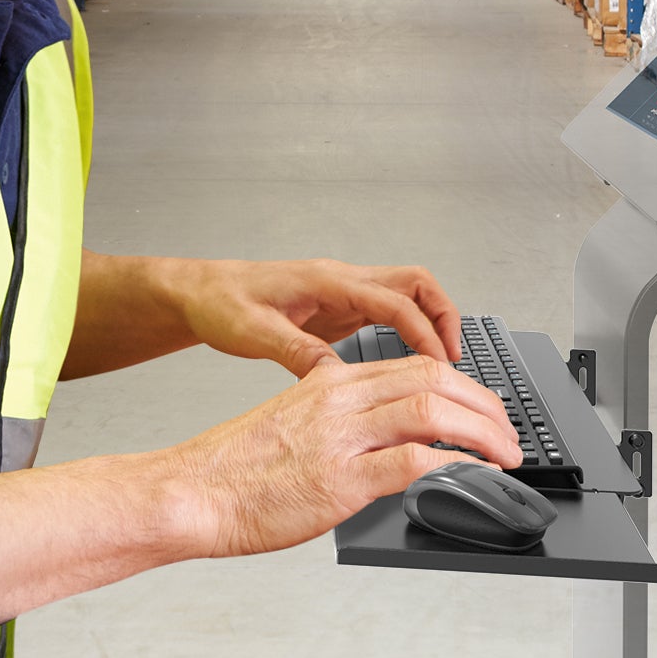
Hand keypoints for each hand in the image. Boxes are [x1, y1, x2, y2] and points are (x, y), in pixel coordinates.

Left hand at [163, 257, 464, 374]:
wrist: (201, 292)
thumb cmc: (221, 303)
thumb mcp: (253, 333)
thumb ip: (295, 352)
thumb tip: (334, 376)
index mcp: (328, 282)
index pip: (395, 300)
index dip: (424, 333)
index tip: (441, 367)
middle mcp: (342, 280)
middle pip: (417, 284)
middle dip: (444, 318)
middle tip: (455, 363)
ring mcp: (343, 292)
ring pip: (407, 295)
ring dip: (431, 323)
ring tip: (442, 366)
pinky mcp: (339, 307)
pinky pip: (389, 311)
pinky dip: (410, 332)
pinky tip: (408, 364)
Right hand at [170, 355, 520, 558]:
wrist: (192, 491)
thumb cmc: (235, 468)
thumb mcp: (294, 423)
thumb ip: (340, 421)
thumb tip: (385, 439)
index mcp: (330, 381)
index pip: (416, 367)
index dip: (464, 387)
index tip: (486, 410)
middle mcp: (340, 399)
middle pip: (434, 380)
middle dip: (485, 406)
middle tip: (509, 433)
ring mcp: (341, 438)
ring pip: (433, 412)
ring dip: (482, 434)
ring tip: (505, 456)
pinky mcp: (340, 480)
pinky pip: (414, 462)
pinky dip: (455, 465)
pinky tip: (473, 476)